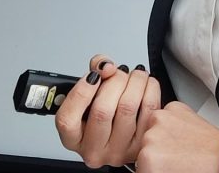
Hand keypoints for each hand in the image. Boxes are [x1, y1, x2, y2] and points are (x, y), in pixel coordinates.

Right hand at [55, 53, 160, 168]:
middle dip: (114, 81)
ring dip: (135, 81)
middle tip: (118, 71)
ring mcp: (118, 151)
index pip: (68, 120)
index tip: (93, 76)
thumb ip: (94, 71)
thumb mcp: (89, 91)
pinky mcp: (141, 145)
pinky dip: (150, 88)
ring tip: (135, 75)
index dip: (81, 92)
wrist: (126, 126)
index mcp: (74, 139)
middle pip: (102, 110)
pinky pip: (149, 110)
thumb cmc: (103, 108)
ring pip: (127, 107)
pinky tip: (146, 84)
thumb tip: (106, 67)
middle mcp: (94, 150)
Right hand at [137, 101, 218, 172]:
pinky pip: (166, 115)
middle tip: (172, 161)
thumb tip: (146, 165)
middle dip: (155, 154)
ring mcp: (162, 119)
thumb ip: (153, 169)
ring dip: (161, 136)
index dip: (150, 169)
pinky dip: (172, 123)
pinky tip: (183, 134)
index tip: (158, 169)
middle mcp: (151, 136)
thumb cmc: (201, 171)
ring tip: (179, 146)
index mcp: (147, 159)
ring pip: (152, 129)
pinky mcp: (174, 107)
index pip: (139, 165)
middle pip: (144, 147)